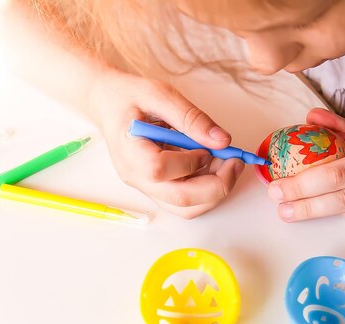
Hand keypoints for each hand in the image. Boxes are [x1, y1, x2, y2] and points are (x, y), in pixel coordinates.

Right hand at [90, 71, 244, 218]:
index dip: (191, 162)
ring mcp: (146, 187)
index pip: (159, 170)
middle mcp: (136, 177)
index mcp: (129, 151)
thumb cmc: (129, 97)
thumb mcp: (159, 94)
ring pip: (186, 208)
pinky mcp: (157, 188)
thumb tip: (223, 141)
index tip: (208, 146)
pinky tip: (212, 165)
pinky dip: (205, 188)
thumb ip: (191, 117)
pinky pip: (185, 200)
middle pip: (180, 200)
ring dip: (214, 191)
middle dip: (216, 186)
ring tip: (225, 163)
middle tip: (235, 162)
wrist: (109, 104)